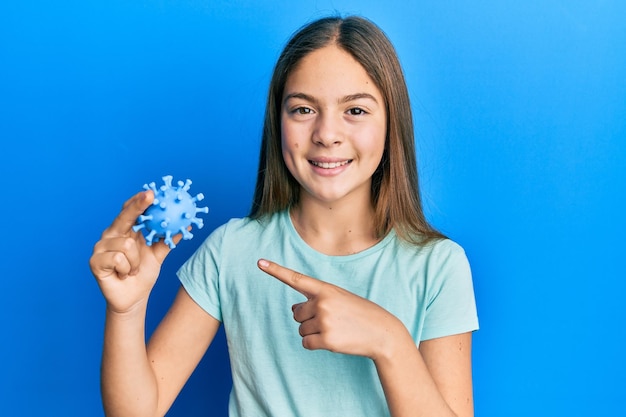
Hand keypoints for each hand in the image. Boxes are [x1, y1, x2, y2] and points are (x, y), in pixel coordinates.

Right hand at [90, 190, 180, 313]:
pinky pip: (118, 258)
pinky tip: (124, 274)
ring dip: (136, 261)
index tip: (152, 193)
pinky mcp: (94, 261)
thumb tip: (187, 226)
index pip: (130, 211)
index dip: (139, 201)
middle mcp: (110, 235)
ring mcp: (100, 247)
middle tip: (151, 196)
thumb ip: (168, 240)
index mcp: (124, 230)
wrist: (133, 298)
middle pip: (124, 217)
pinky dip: (127, 269)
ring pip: (127, 244)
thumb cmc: (142, 274)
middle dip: (138, 206)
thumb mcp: (158, 255)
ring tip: (133, 269)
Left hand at [257, 259, 406, 359]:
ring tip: (335, 329)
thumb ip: (316, 300)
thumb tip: (293, 311)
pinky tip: (332, 340)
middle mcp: (322, 302)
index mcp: (325, 288)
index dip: (276, 270)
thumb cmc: (359, 314)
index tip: (259, 263)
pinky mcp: (326, 339)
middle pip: (296, 314)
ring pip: (301, 329)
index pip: (296, 278)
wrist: (382, 333)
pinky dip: (315, 344)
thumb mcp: (339, 299)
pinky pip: (306, 343)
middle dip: (308, 319)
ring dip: (313, 332)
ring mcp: (324, 320)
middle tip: (330, 320)